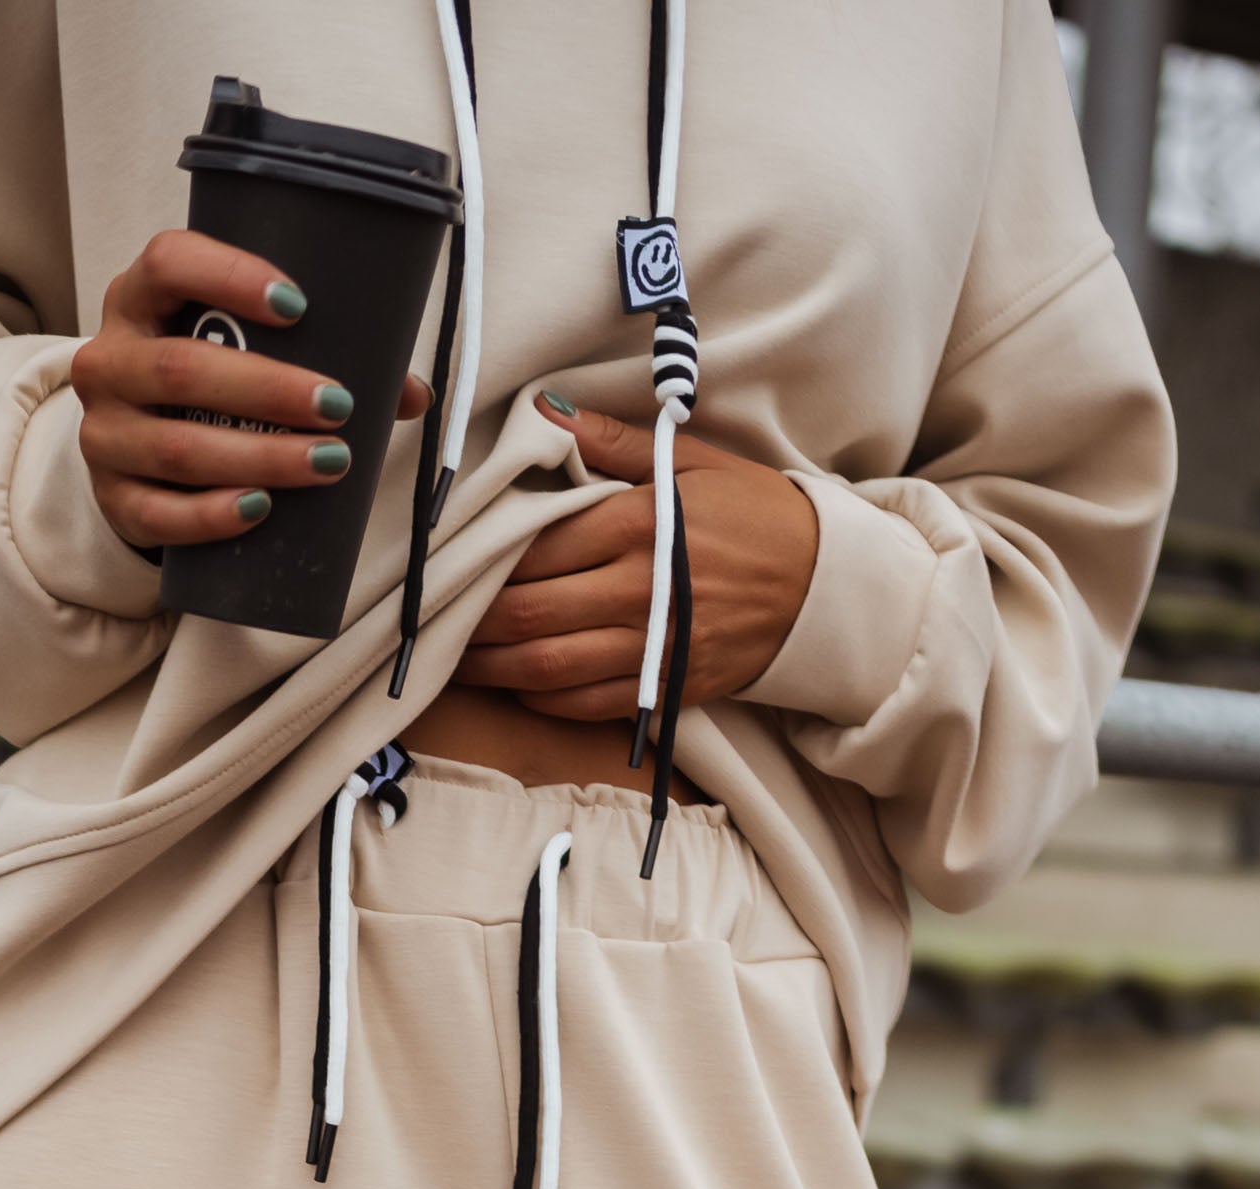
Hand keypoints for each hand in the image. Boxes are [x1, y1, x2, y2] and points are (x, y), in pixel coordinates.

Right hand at [69, 229, 429, 553]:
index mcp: (141, 298)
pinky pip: (159, 513)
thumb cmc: (203, 388)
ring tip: (327, 463)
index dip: (230, 275)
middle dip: (268, 389)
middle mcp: (109, 359)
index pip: (170, 262)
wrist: (137, 458)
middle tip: (337, 406)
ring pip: (177, 448)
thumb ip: (318, 356)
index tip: (299, 304)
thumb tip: (411, 392)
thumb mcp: (238, 352)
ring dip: (260, 457)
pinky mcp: (113, 499)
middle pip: (180, 368)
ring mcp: (103, 433)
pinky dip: (213, 516)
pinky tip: (261, 508)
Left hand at [452, 397, 818, 719]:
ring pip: (548, 667)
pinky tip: (517, 683)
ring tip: (458, 657)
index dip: (488, 557)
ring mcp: (653, 647)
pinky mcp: (666, 688)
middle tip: (437, 616)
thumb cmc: (755, 515)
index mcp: (641, 526)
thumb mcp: (692, 462)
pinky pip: (586, 703)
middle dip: (474, 620)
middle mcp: (640, 592)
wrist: (822, 586)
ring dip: (494, 667)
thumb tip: (549, 414)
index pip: (539, 545)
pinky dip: (542, 698)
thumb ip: (615, 444)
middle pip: (531, 613)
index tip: (454, 559)